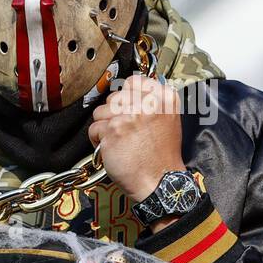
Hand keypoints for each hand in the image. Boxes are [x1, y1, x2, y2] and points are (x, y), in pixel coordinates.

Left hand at [88, 73, 184, 203]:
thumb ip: (152, 103)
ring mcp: (129, 115)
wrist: (160, 181)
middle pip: (114, 97)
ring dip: (104, 127)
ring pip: (101, 111)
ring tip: (117, 141)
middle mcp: (148, 103)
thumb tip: (130, 92)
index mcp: (164, 98)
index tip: (126, 108)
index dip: (125, 96)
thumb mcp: (168, 121)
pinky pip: (94, 128)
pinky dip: (97, 140)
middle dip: (113, 113)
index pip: (134, 81)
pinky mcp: (113, 130)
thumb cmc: (161, 156)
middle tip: (122, 130)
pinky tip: (110, 149)